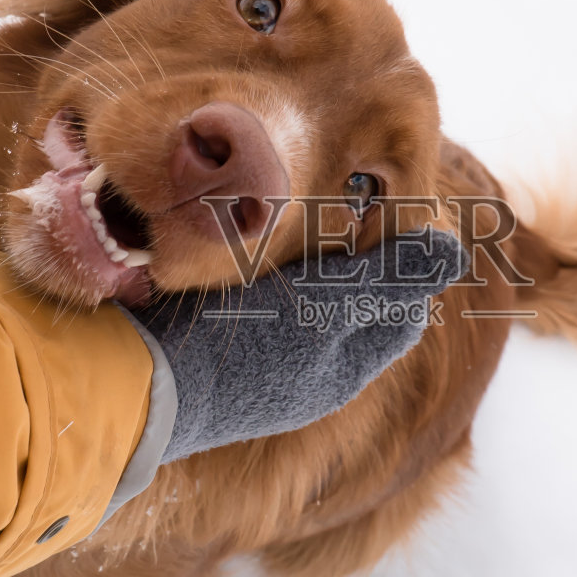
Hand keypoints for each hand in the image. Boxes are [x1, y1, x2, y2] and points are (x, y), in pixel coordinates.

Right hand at [128, 228, 465, 460]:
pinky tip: (236, 227)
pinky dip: (251, 259)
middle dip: (349, 248)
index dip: (406, 262)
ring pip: (294, 293)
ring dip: (297, 249)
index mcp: (337, 374)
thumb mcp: (321, 310)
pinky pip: (243, 293)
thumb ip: (386, 278)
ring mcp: (247, 356)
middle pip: (347, 300)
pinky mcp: (200, 335)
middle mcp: (298, 372)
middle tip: (342, 189)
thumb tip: (459, 248)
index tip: (395, 208)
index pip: (398, 313)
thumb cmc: (230, 351)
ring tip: (291, 199)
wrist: (116, 387)